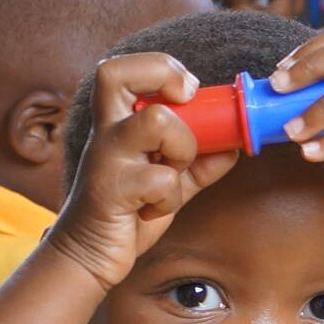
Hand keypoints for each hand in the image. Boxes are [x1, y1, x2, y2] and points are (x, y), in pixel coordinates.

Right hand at [47, 53, 237, 291]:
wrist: (89, 257)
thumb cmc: (127, 213)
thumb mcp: (170, 183)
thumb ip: (200, 163)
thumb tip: (234, 146)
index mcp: (116, 123)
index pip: (122, 69)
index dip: (162, 67)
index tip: (189, 91)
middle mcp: (105, 132)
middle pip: (115, 72)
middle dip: (164, 77)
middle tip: (186, 103)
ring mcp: (105, 158)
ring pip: (157, 121)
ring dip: (182, 148)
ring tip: (173, 174)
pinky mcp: (110, 190)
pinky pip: (162, 180)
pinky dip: (172, 197)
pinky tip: (154, 209)